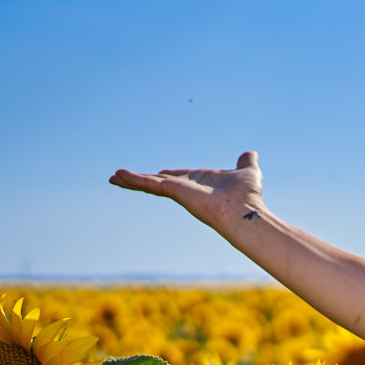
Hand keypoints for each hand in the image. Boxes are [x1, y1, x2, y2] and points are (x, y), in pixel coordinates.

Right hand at [109, 151, 265, 229]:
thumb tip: (251, 154)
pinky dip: (133, 179)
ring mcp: (179, 191)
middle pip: (159, 182)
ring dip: (132, 180)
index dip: (168, 176)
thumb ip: (246, 163)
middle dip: (142, 180)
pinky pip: (149, 184)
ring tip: (114, 177)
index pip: (179, 178)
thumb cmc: (248, 197)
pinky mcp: (173, 191)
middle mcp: (188, 188)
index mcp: (201, 183)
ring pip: (150, 184)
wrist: (245, 211)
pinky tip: (118, 176)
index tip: (158, 174)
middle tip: (123, 177)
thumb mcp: (248, 172)